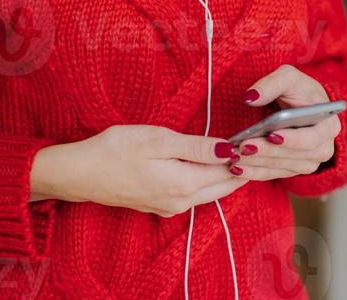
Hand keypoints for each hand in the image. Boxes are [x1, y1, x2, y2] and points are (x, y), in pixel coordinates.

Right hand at [29, 124, 248, 216]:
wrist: (80, 173)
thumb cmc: (117, 149)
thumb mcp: (158, 140)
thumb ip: (196, 146)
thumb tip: (230, 148)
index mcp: (184, 184)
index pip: (229, 174)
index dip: (248, 159)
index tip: (265, 142)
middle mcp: (181, 202)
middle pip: (223, 187)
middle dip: (244, 170)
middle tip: (263, 150)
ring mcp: (169, 206)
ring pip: (210, 192)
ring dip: (228, 177)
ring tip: (245, 156)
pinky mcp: (159, 204)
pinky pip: (195, 194)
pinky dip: (211, 181)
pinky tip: (213, 167)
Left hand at [229, 64, 340, 179]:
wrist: (298, 103)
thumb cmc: (297, 89)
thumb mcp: (287, 77)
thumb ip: (270, 84)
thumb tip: (250, 97)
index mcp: (328, 126)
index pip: (311, 138)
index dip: (292, 139)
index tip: (271, 135)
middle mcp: (322, 149)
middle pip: (293, 156)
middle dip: (267, 152)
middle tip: (244, 146)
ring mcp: (308, 163)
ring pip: (280, 167)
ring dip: (257, 163)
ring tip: (235, 157)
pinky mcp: (292, 169)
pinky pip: (272, 174)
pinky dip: (254, 171)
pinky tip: (236, 167)